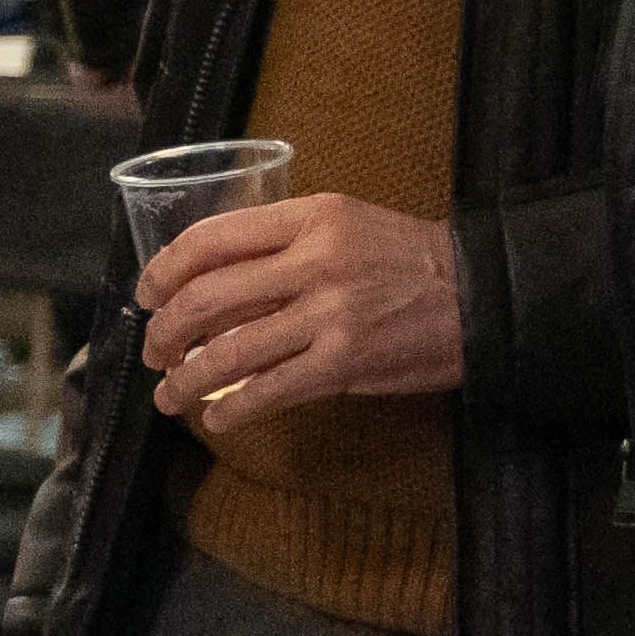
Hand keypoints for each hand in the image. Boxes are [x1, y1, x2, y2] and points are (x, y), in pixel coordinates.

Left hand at [139, 192, 463, 427]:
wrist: (487, 293)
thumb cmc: (410, 261)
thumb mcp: (346, 226)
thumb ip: (282, 244)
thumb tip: (208, 281)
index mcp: (310, 218)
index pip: (210, 239)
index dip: (163, 271)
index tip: (147, 295)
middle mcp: (315, 261)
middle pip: (205, 299)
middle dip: (164, 333)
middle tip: (155, 352)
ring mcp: (330, 314)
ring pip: (228, 352)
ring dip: (185, 380)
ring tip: (170, 395)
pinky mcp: (346, 362)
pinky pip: (268, 390)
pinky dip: (232, 409)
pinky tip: (217, 417)